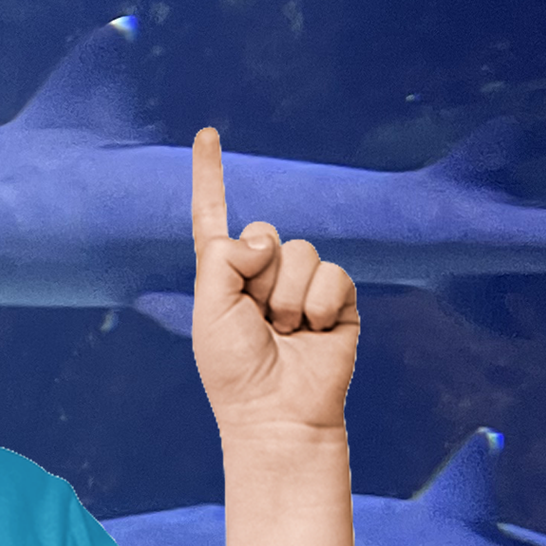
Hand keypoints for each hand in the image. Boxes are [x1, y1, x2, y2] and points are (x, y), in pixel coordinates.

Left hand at [189, 127, 357, 434]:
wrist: (278, 411)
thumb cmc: (235, 370)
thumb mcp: (212, 309)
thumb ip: (225, 259)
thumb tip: (266, 238)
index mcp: (222, 276)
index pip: (214, 217)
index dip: (210, 177)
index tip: (207, 133)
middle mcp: (261, 275)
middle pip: (266, 232)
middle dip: (260, 276)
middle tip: (259, 321)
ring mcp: (301, 287)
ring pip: (301, 252)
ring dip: (289, 297)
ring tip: (285, 332)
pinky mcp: (338, 300)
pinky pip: (333, 274)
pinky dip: (321, 304)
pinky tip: (315, 333)